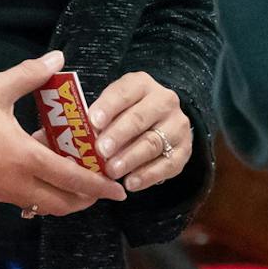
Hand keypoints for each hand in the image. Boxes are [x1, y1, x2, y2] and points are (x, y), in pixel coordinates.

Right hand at [0, 50, 126, 216]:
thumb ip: (30, 74)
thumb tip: (58, 58)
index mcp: (24, 158)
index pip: (73, 180)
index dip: (99, 187)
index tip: (119, 190)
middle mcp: (16, 183)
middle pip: (62, 204)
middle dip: (86, 200)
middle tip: (99, 186)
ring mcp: (0, 192)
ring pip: (42, 205)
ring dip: (62, 197)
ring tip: (72, 177)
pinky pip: (22, 199)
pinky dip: (39, 192)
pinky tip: (37, 170)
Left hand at [90, 70, 194, 194]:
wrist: (161, 122)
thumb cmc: (125, 114)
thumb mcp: (113, 106)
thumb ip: (100, 116)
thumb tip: (82, 136)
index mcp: (141, 84)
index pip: (124, 92)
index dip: (108, 107)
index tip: (93, 122)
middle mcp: (164, 101)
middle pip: (139, 118)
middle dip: (118, 135)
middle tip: (100, 151)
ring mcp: (177, 125)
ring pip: (153, 142)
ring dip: (130, 158)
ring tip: (111, 171)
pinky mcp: (184, 149)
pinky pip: (168, 164)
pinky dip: (147, 176)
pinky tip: (130, 183)